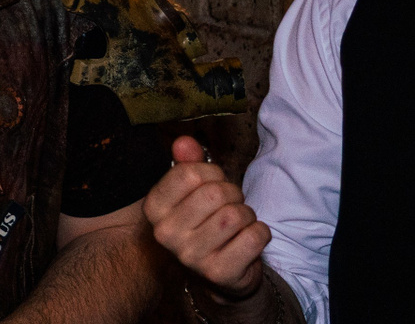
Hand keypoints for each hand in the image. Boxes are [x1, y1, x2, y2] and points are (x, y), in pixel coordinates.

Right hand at [144, 136, 269, 300]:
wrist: (217, 272)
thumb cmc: (204, 222)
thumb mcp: (191, 191)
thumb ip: (187, 162)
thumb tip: (184, 142)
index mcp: (154, 208)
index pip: (189, 173)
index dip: (212, 172)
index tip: (214, 183)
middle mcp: (166, 234)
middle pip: (215, 193)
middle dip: (233, 194)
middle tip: (231, 205)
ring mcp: (191, 256)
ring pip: (236, 215)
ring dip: (247, 214)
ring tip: (239, 224)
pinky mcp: (220, 273)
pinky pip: (254, 237)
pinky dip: (260, 232)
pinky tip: (248, 239)